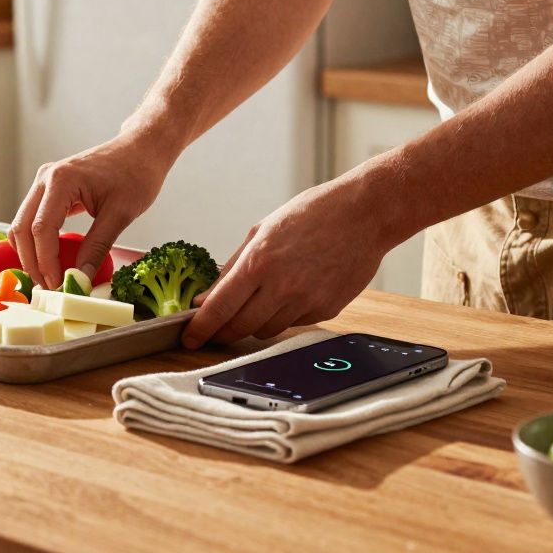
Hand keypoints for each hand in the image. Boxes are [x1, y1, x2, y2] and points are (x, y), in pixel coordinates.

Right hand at [9, 132, 172, 288]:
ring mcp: (44, 182)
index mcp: (61, 180)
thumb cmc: (136, 174)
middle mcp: (45, 178)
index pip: (41, 229)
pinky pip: (33, 219)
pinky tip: (51, 260)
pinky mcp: (49, 189)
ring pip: (22, 224)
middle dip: (32, 262)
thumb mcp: (120, 214)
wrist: (141, 149)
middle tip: (48, 289)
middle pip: (23, 228)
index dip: (46, 262)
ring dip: (30, 253)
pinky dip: (37, 242)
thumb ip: (97, 247)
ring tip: (48, 278)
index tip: (57, 285)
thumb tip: (80, 278)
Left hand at [180, 178, 400, 348]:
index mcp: (258, 262)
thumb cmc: (311, 214)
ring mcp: (306, 301)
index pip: (219, 308)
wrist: (364, 214)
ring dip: (253, 324)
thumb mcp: (261, 231)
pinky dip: (283, 316)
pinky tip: (290, 293)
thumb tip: (206, 297)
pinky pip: (294, 324)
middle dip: (222, 332)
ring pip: (266, 331)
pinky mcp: (326, 310)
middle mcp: (281, 287)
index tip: (189, 338)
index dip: (200, 328)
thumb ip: (230, 268)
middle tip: (215, 328)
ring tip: (257, 302)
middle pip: (239, 328)